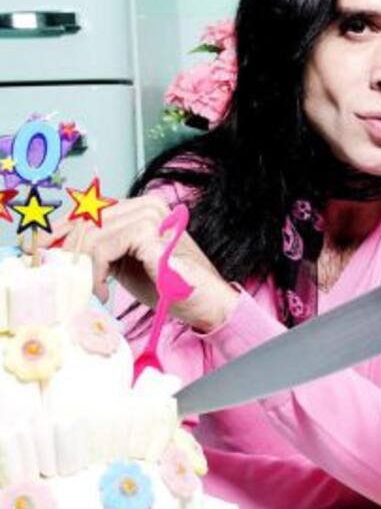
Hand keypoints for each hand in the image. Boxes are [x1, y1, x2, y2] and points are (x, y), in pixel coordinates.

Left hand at [42, 195, 238, 332]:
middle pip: (85, 219)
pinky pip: (103, 246)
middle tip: (65, 280)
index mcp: (142, 207)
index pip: (89, 210)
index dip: (61, 232)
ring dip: (82, 267)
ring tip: (90, 290)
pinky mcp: (151, 235)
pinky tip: (104, 290)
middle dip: (67, 252)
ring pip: (91, 232)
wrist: (207, 303)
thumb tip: (60, 248)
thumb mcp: (126, 263)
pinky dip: (95, 271)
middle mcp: (147, 205)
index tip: (44, 255)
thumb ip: (102, 249)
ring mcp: (151, 217)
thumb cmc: (170, 286)